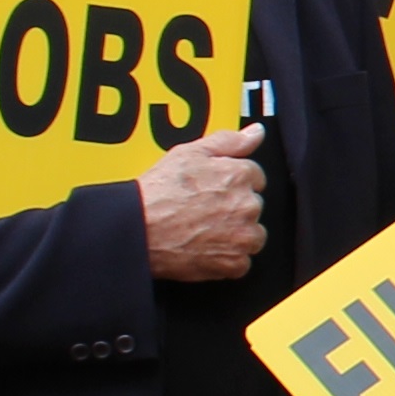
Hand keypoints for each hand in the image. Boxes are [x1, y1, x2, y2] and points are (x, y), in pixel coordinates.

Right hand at [139, 128, 266, 281]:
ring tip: (204, 230)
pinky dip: (226, 259)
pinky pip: (242, 262)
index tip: (215, 190)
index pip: (254, 177)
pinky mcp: (234, 263)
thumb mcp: (190, 153)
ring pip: (252, 235)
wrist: (138, 229)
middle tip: (204, 211)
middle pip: (253, 206)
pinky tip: (204, 248)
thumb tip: (256, 132)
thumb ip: (229, 141)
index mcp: (240, 176)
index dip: (232, 183)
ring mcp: (243, 236)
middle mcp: (248, 205)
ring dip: (235, 234)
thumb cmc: (158, 193)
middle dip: (233, 208)